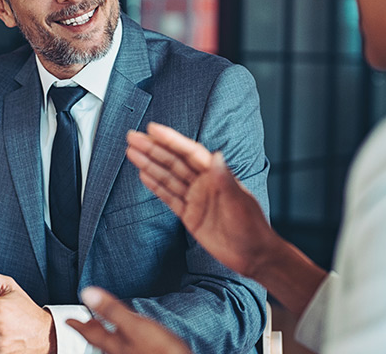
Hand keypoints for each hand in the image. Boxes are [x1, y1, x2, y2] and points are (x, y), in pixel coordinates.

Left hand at [67, 286, 190, 353]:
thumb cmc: (159, 350)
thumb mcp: (133, 325)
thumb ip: (111, 310)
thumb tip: (87, 294)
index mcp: (116, 343)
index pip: (91, 333)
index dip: (79, 325)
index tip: (68, 320)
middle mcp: (120, 351)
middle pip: (100, 340)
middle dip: (91, 331)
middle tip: (82, 323)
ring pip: (112, 345)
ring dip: (105, 335)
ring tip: (102, 328)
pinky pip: (124, 347)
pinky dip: (120, 339)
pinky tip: (127, 338)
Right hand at [126, 122, 276, 278]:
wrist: (254, 255)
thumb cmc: (252, 226)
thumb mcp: (238, 201)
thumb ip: (224, 179)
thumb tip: (216, 155)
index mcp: (216, 175)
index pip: (189, 152)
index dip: (171, 140)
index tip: (153, 129)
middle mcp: (204, 183)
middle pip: (173, 162)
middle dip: (153, 149)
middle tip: (133, 137)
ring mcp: (196, 199)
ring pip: (168, 177)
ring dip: (150, 164)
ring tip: (131, 152)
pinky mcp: (190, 216)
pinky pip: (169, 197)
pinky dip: (156, 186)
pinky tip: (143, 175)